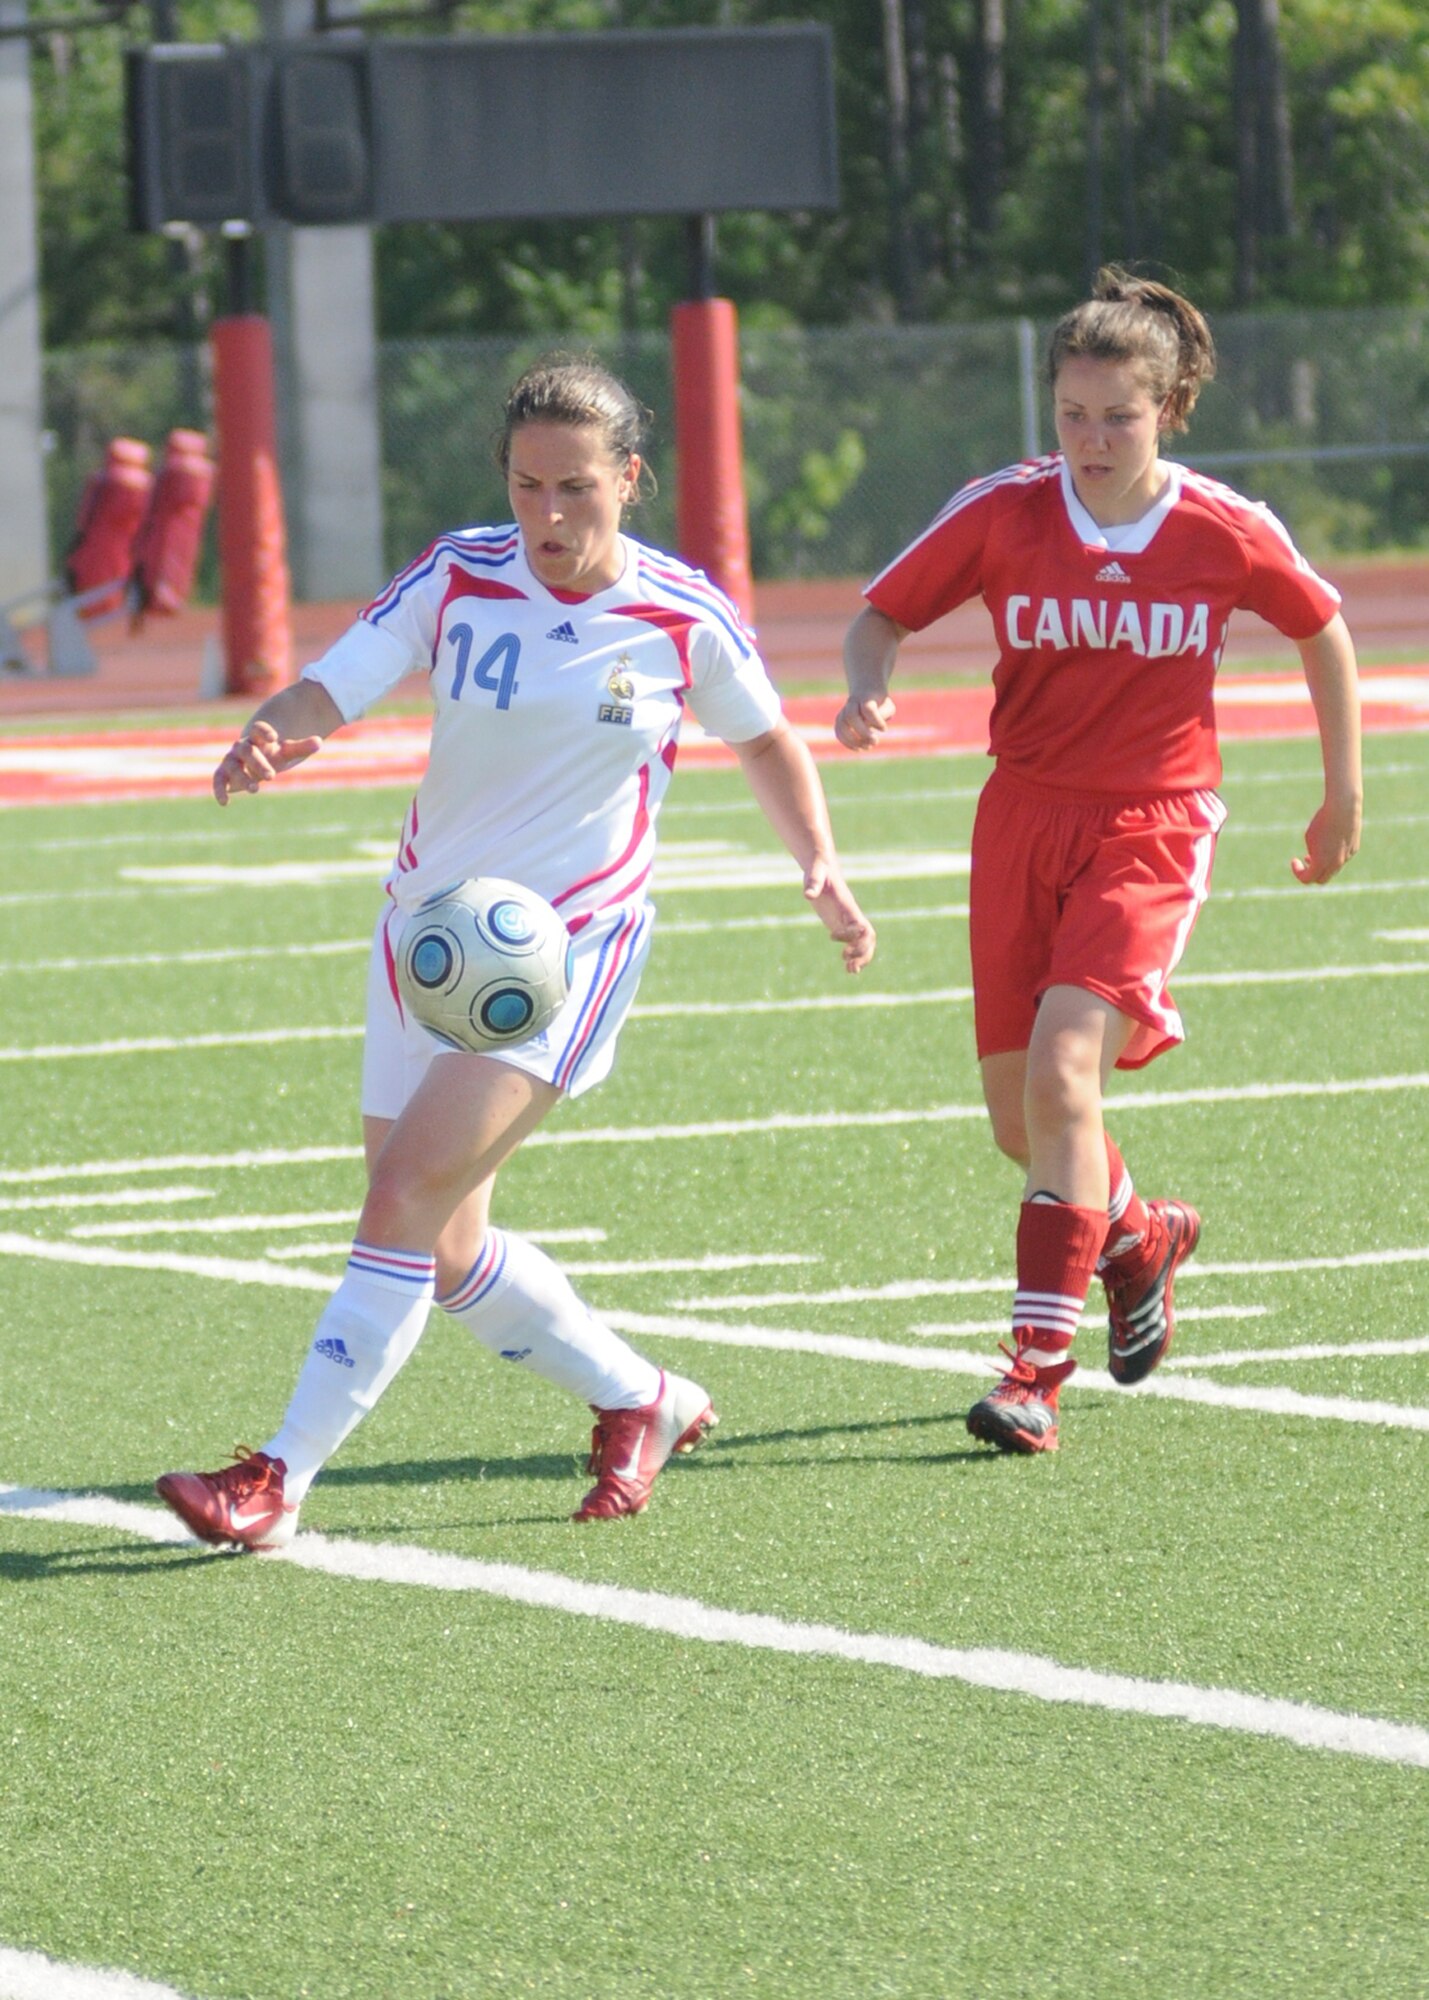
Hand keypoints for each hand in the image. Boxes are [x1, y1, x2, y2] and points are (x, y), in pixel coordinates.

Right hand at [213, 719, 322, 804]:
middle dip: (258, 762)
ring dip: (242, 778)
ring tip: (256, 790)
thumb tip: (320, 741)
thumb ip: (302, 747)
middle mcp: (242, 747)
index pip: (258, 729)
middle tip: (271, 776)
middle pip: (247, 751)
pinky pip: (218, 780)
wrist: (254, 759)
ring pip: (233, 766)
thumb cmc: (273, 754)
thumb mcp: (288, 751)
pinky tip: (225, 803)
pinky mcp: (223, 773)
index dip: (264, 731)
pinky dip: (219, 790)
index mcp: (258, 738)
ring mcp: (231, 760)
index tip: (274, 737)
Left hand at [803, 858, 875, 973]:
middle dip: (862, 952)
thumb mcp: (815, 874)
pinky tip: (848, 969)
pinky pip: (854, 944)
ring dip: (861, 958)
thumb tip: (808, 895)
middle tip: (848, 964)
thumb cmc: (819, 869)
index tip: (831, 936)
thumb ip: (813, 883)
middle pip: (868, 937)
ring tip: (850, 971)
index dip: (850, 934)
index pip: (858, 923)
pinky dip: (854, 956)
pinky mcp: (841, 925)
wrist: (822, 866)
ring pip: (865, 943)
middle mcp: (851, 914)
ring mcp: (848, 921)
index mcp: (847, 904)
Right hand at [833, 695, 895, 752]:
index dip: (876, 721)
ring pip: (842, 725)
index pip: (867, 709)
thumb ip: (882, 715)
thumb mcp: (888, 707)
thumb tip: (869, 727)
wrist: (866, 691)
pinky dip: (847, 742)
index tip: (884, 729)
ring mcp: (844, 711)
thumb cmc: (880, 703)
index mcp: (866, 697)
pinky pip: (839, 732)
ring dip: (854, 740)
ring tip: (867, 747)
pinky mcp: (840, 719)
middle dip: (862, 732)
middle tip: (875, 741)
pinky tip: (858, 748)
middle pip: (851, 716)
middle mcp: (853, 702)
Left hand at [1291, 796, 1360, 884]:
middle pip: (1322, 879)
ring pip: (1334, 868)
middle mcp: (1336, 864)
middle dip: (1312, 873)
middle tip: (1306, 862)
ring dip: (1324, 864)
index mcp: (1321, 863)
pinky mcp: (1354, 849)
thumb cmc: (1322, 821)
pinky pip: (1343, 858)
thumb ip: (1313, 853)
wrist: (1343, 808)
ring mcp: (1347, 857)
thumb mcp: (1310, 837)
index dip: (1298, 872)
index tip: (1294, 860)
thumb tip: (1316, 860)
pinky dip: (1335, 855)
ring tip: (1317, 852)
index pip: (1307, 879)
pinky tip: (1331, 842)